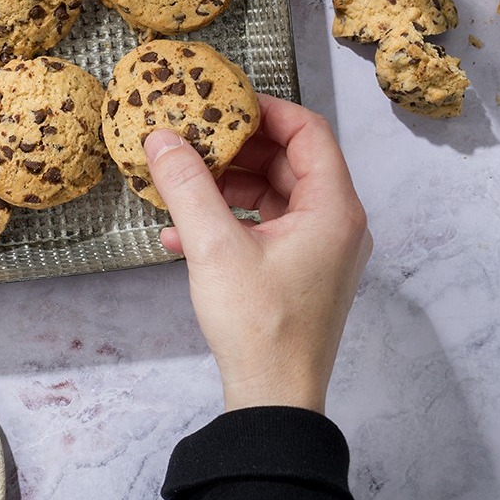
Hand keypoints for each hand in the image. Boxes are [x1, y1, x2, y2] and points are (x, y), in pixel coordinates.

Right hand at [144, 94, 371, 413]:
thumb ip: (187, 186)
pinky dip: (229, 221)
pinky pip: (266, 228)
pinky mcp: (301, 273)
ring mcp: (321, 251)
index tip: (222, 101)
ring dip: (226, 185)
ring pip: (274, 195)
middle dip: (236, 148)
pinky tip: (180, 234)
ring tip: (180, 184)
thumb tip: (162, 138)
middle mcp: (337, 224)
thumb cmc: (258, 326)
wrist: (274, 398)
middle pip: (290, 161)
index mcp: (334, 209)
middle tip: (193, 138)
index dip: (265, 109)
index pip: (308, 131)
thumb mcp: (213, 247)